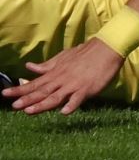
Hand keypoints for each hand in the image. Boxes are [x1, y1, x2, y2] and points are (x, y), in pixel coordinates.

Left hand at [2, 39, 124, 114]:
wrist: (107, 47)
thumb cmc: (85, 53)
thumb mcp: (63, 58)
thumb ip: (46, 66)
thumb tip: (29, 67)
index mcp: (55, 73)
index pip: (35, 83)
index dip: (20, 89)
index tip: (5, 94)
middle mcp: (62, 79)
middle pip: (42, 91)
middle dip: (27, 99)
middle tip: (13, 106)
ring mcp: (74, 84)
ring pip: (56, 96)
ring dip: (43, 104)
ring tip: (30, 111)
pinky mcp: (87, 88)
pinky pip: (78, 98)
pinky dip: (71, 105)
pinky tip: (64, 112)